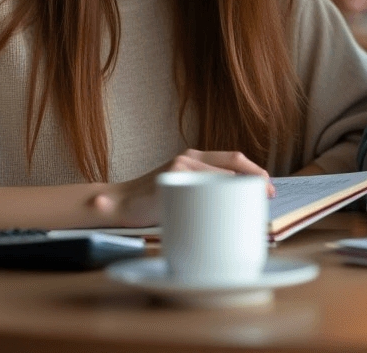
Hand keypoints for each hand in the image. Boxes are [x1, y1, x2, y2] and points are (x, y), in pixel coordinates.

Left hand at [89, 149, 271, 227]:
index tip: (258, 195)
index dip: (239, 183)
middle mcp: (189, 157)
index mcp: (179, 165)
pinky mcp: (198, 164)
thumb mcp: (124, 209)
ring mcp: (195, 159)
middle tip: (270, 192)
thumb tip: (96, 204)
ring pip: (232, 160)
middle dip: (253, 175)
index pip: (218, 172)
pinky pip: (227, 164)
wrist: (122, 199)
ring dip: (252, 172)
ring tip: (268, 189)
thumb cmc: (128, 207)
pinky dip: (243, 172)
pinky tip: (254, 185)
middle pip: (230, 162)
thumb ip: (107, 207)